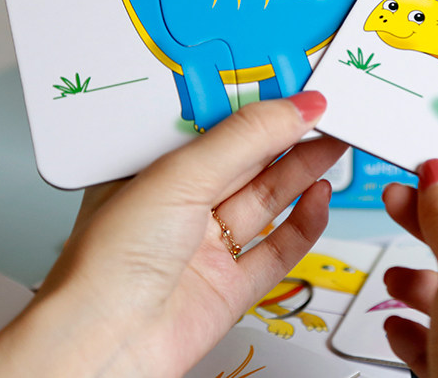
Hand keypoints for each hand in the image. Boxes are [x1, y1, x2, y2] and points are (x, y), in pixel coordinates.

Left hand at [0, 92, 345, 376]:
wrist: (102, 351)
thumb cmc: (108, 266)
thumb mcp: (182, 176)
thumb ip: (248, 138)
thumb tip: (298, 106)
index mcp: (155, 172)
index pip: (217, 126)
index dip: (258, 105)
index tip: (296, 87)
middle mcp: (181, 206)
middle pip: (249, 160)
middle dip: (290, 134)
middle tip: (329, 111)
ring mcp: (208, 246)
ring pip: (268, 198)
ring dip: (304, 170)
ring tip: (335, 142)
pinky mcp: (230, 285)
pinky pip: (279, 247)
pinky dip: (304, 222)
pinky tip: (319, 196)